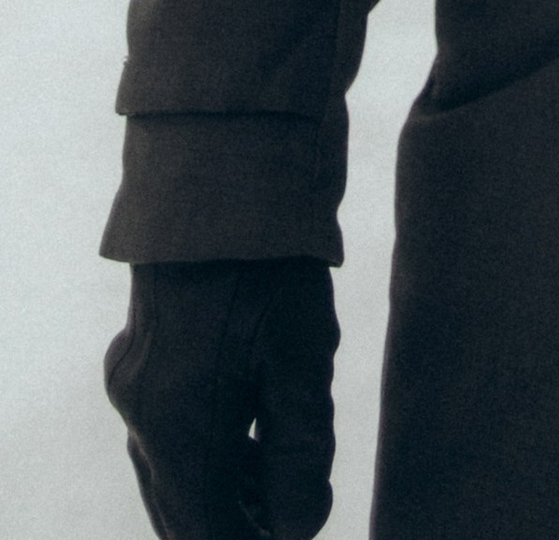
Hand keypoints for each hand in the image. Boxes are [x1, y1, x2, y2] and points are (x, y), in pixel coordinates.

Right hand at [106, 259, 336, 539]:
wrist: (218, 177)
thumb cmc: (269, 265)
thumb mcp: (302, 357)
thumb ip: (299, 453)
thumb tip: (299, 527)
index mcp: (179, 426)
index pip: (206, 530)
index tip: (293, 534)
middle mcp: (143, 416)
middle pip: (183, 510)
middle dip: (234, 524)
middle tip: (291, 518)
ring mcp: (133, 386)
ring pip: (173, 472)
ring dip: (223, 490)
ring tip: (281, 490)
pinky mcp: (139, 361)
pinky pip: (167, 433)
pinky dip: (208, 451)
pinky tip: (251, 444)